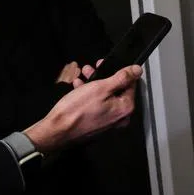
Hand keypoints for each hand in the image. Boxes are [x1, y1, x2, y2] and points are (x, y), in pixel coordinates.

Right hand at [24, 65, 140, 152]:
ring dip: (94, 83)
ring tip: (83, 74)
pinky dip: (88, 94)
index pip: (131, 84)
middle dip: (103, 76)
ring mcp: (107, 122)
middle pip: (116, 90)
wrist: (56, 130)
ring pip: (104, 97)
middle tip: (92, 67)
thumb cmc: (77, 110)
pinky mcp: (96, 124)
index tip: (109, 64)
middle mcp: (120, 117)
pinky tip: (78, 86)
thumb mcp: (101, 87)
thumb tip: (137, 70)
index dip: (119, 71)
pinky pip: (96, 105)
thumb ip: (121, 78)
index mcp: (125, 108)